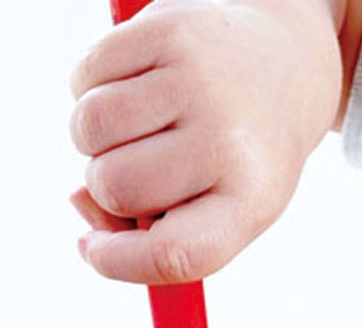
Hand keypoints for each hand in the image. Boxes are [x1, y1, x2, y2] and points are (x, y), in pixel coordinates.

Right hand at [70, 0, 344, 283]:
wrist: (282, 63)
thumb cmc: (237, 157)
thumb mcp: (215, 207)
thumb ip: (148, 230)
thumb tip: (80, 200)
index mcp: (252, 200)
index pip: (174, 254)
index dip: (119, 264)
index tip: (92, 251)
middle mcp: (231, 139)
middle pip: (116, 187)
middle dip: (106, 186)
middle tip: (136, 168)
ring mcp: (200, 80)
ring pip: (89, 129)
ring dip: (93, 137)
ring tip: (136, 128)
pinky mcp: (170, 31)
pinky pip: (84, 77)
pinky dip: (91, 88)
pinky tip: (134, 87)